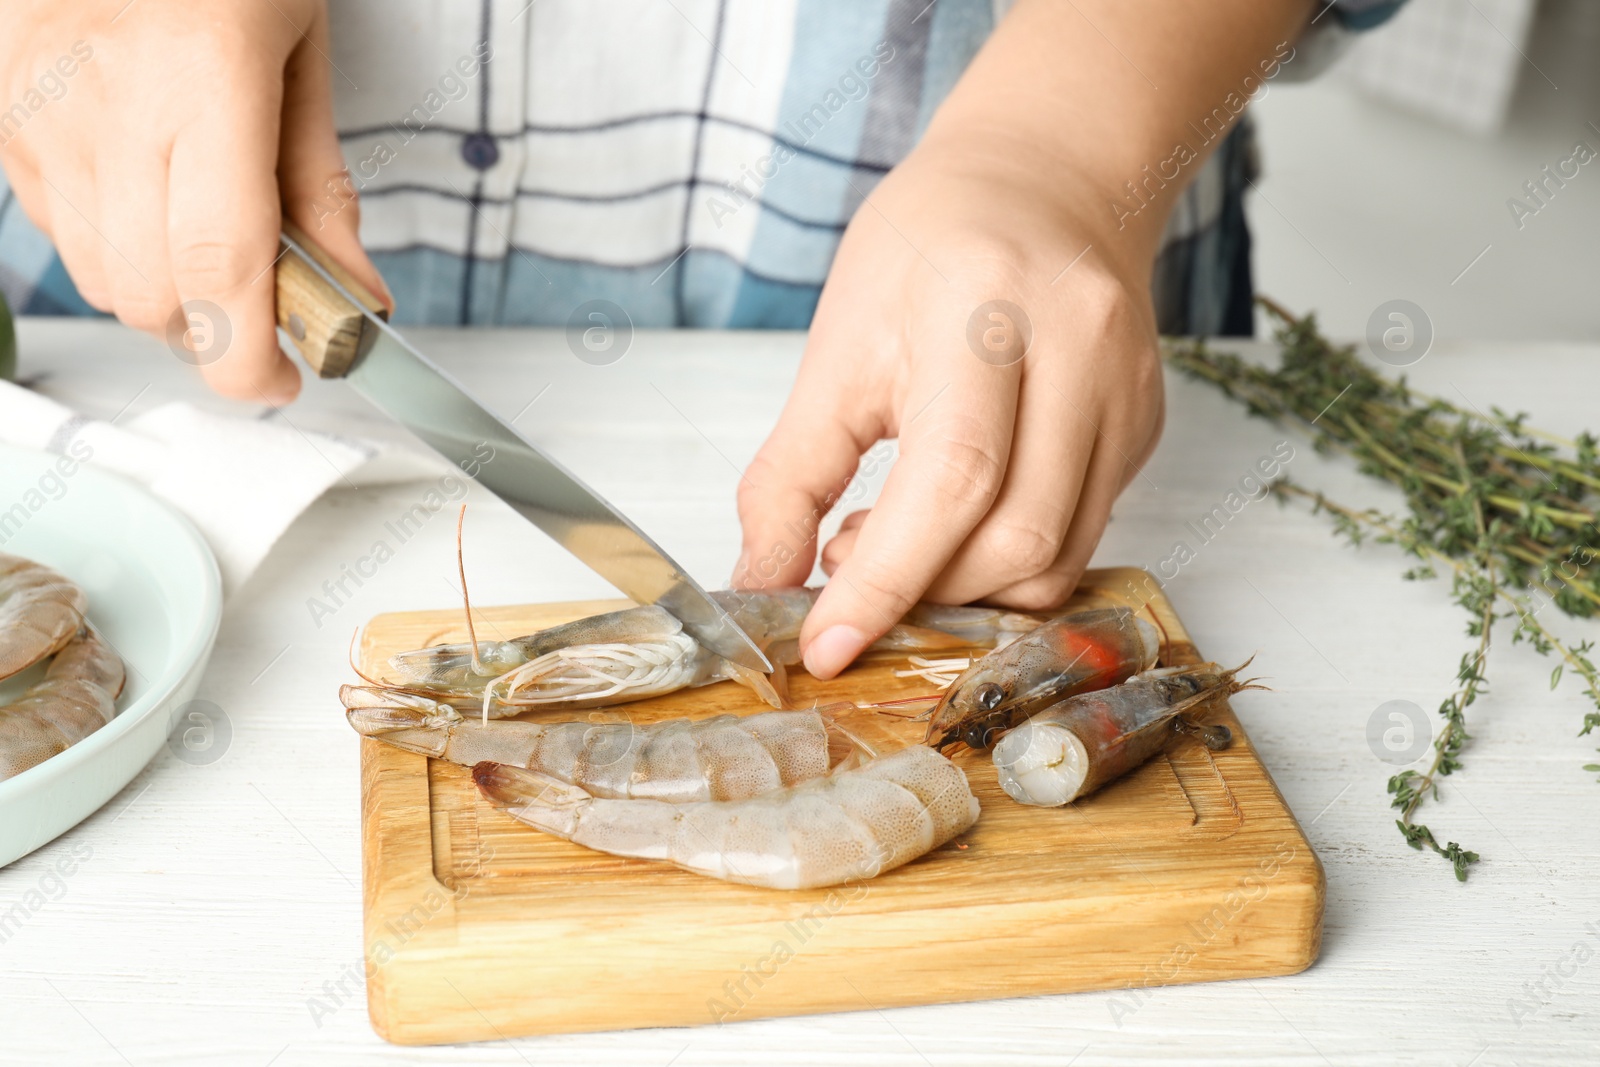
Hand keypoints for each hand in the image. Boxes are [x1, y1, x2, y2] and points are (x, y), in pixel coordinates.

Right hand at [0, 0, 387, 403]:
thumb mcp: (300, 55)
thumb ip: (321, 186)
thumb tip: (353, 297)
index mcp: (203, 79)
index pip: (220, 267)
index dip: (250, 355)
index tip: (285, 379)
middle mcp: (106, 102)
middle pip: (154, 296)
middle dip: (218, 330)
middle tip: (264, 307)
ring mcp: (38, 111)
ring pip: (99, 280)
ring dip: (165, 295)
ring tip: (205, 239)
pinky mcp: (1, 117)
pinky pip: (54, 233)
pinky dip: (111, 248)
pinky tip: (146, 197)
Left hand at [733, 134, 1164, 677]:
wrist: (1043, 180)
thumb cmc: (928, 248)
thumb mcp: (836, 344)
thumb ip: (790, 475)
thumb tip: (761, 585)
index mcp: (984, 310)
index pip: (951, 480)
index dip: (885, 582)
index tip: (826, 647)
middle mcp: (1077, 350)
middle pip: (1019, 535)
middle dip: (924, 588)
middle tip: (850, 561)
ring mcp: (1125, 392)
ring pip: (1060, 554)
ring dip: (968, 585)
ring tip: (900, 535)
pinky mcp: (1143, 425)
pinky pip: (1082, 532)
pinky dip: (1009, 558)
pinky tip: (957, 515)